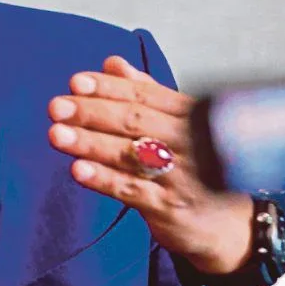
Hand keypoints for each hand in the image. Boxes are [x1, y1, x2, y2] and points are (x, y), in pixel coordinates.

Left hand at [47, 56, 260, 285]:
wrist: (228, 223)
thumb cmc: (195, 164)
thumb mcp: (177, 124)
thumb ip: (145, 92)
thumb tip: (112, 62)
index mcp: (189, 114)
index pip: (144, 95)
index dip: (108, 87)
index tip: (76, 82)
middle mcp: (189, 142)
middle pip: (135, 121)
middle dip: (92, 112)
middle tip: (57, 107)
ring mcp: (182, 176)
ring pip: (130, 154)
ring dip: (90, 143)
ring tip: (56, 134)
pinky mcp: (172, 207)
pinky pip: (133, 190)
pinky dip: (104, 179)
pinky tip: (78, 170)